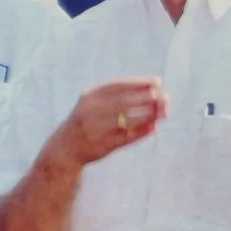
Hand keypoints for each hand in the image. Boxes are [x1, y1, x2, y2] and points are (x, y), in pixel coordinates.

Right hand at [51, 79, 167, 168]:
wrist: (65, 147)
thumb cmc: (87, 120)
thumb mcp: (94, 103)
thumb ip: (119, 95)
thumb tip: (154, 88)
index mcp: (89, 97)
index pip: (118, 85)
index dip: (139, 83)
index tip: (158, 82)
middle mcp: (90, 112)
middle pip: (124, 101)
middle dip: (147, 99)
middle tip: (165, 97)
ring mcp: (95, 129)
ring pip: (127, 120)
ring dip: (148, 115)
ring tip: (164, 112)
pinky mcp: (102, 146)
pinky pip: (126, 138)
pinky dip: (142, 132)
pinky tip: (154, 128)